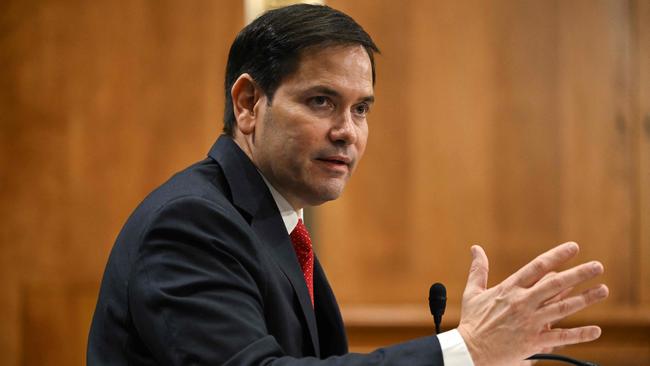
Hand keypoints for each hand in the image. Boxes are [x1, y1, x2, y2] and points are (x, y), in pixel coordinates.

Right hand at [457, 242, 608, 365]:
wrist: (471, 351)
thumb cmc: (472, 321)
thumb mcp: (473, 292)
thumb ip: (478, 269)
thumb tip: (475, 248)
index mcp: (510, 288)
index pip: (537, 267)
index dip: (557, 256)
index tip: (573, 248)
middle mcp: (523, 302)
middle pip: (555, 285)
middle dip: (578, 274)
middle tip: (597, 266)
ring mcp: (530, 322)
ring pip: (563, 308)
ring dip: (585, 299)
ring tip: (602, 290)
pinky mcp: (534, 341)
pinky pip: (562, 337)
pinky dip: (580, 334)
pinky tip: (596, 330)